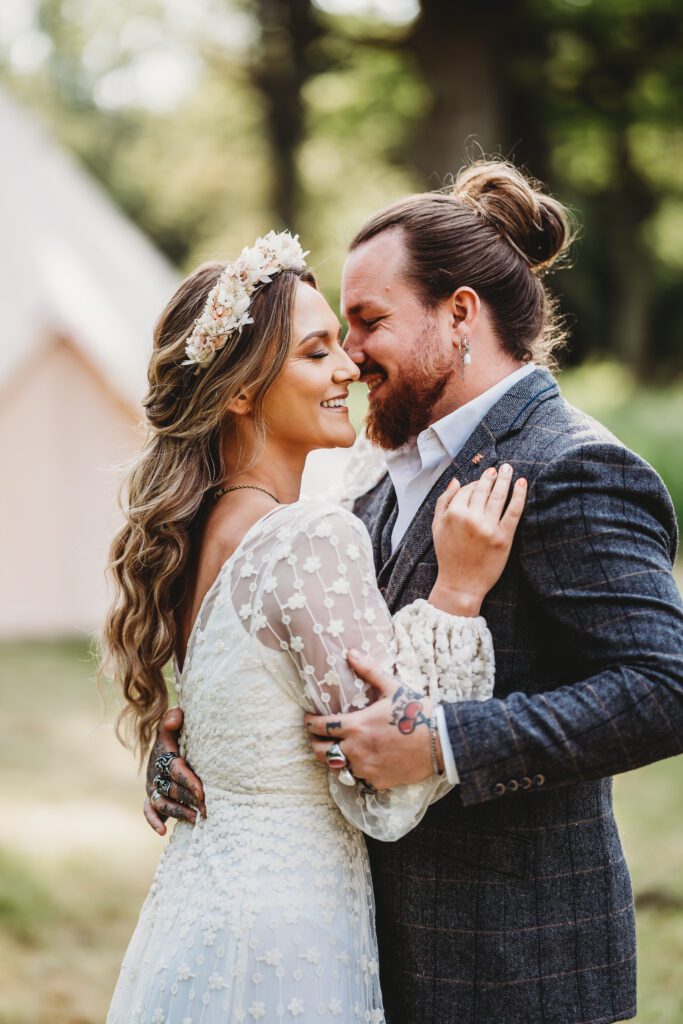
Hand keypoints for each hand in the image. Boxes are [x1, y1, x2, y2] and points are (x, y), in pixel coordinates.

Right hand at [144, 708, 205, 834]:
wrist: (166, 740)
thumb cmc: (176, 731)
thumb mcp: (174, 721)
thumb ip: (174, 717)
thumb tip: (175, 719)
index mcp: (164, 755)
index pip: (175, 770)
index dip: (188, 781)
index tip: (202, 792)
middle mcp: (156, 772)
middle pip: (171, 789)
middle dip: (189, 799)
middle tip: (207, 808)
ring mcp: (153, 786)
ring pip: (162, 802)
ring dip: (178, 812)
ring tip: (195, 819)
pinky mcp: (151, 796)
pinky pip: (148, 810)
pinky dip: (153, 822)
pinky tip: (163, 832)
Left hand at [304, 653, 437, 789]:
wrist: (442, 742)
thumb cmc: (417, 712)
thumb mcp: (393, 688)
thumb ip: (369, 671)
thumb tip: (351, 653)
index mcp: (357, 726)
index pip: (320, 727)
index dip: (310, 723)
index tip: (308, 720)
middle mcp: (356, 750)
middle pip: (320, 752)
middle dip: (315, 743)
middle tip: (318, 737)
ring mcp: (366, 768)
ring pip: (337, 767)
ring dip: (335, 758)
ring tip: (338, 750)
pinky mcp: (377, 781)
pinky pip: (358, 778)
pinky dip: (356, 770)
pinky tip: (361, 761)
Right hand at [430, 464, 526, 615]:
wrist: (461, 583)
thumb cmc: (448, 555)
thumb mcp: (437, 527)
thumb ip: (444, 501)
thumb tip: (456, 480)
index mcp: (453, 514)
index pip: (466, 490)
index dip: (474, 484)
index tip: (481, 482)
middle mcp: (471, 518)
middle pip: (483, 490)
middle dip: (491, 476)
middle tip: (498, 469)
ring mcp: (488, 527)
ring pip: (499, 496)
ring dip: (505, 479)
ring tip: (509, 470)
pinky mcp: (504, 537)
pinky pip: (513, 511)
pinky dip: (519, 495)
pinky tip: (521, 484)